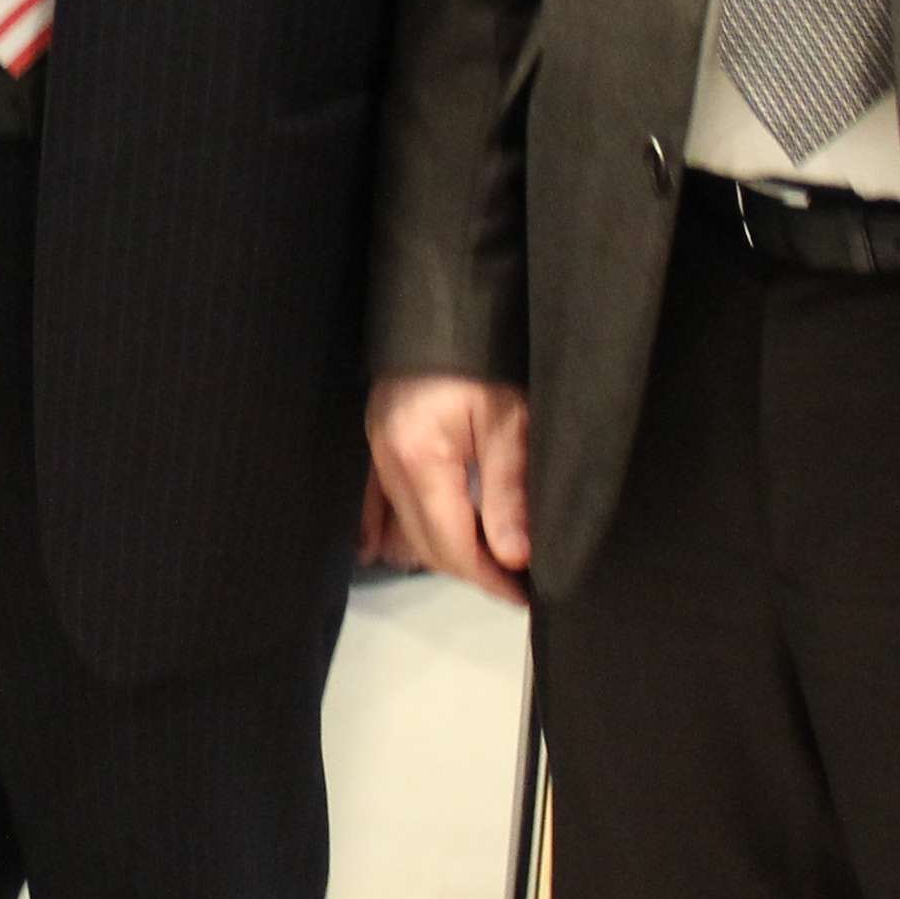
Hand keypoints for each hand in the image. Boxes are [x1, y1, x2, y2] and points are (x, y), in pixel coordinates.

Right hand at [365, 373, 533, 604]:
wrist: (448, 303)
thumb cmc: (485, 355)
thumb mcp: (510, 419)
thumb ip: (510, 489)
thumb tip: (515, 556)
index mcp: (418, 459)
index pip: (451, 543)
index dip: (488, 578)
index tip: (524, 596)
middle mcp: (387, 462)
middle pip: (424, 542)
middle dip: (470, 570)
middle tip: (515, 584)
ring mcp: (376, 452)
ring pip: (405, 525)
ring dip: (444, 550)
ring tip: (489, 562)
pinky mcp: (378, 440)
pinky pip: (382, 503)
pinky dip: (401, 530)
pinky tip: (406, 550)